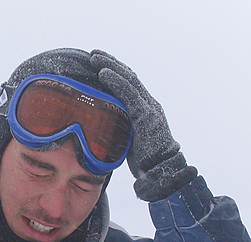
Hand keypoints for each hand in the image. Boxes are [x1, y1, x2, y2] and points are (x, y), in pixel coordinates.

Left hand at [90, 49, 196, 200]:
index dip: (115, 74)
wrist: (161, 172)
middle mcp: (148, 105)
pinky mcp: (144, 115)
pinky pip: (128, 92)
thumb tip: (101, 135)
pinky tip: (103, 72)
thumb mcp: (128, 143)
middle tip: (93, 54)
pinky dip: (115, 81)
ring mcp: (148, 108)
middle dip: (111, 64)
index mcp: (145, 111)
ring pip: (127, 80)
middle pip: (128, 78)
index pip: (129, 86)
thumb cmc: (145, 164)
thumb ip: (119, 133)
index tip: (99, 65)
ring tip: (94, 57)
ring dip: (110, 66)